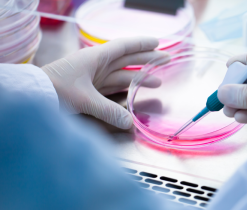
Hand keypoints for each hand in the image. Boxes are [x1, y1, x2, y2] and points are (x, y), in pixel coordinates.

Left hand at [42, 37, 168, 128]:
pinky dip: (126, 90)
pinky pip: (114, 88)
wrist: (33, 97)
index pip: (124, 47)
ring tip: (158, 82)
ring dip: (140, 78)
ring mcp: (94, 78)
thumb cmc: (55, 90)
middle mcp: (97, 65)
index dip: (142, 44)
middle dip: (147, 59)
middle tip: (166, 60)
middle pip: (128, 60)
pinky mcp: (91, 90)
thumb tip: (130, 123)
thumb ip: (108, 111)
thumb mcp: (83, 99)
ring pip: (123, 75)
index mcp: (96, 58)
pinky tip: (136, 94)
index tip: (158, 42)